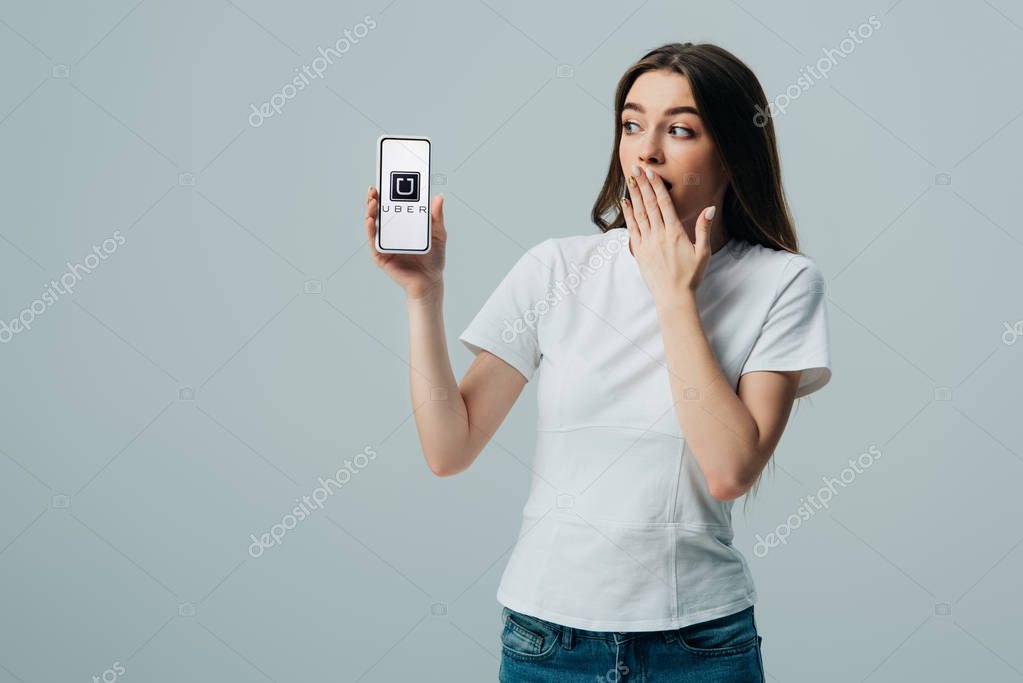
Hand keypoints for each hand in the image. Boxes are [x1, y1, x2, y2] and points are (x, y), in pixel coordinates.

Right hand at [365, 186, 446, 300]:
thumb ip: (437, 217)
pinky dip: (370, 230)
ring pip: (373, 224)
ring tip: (372, 202)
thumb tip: (438, 196)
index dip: (387, 193)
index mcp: (404, 224)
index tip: (386, 180)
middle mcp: (392, 232)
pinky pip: (373, 241)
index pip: (393, 205)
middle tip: (375, 189)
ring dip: (370, 212)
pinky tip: (370, 221)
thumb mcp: (438, 234)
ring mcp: (385, 243)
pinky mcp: (380, 256)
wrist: (430, 281)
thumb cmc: (434, 258)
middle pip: (379, 212)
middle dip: (374, 199)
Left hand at [619, 164, 715, 300]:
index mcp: (675, 233)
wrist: (673, 298)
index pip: (664, 203)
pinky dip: (627, 214)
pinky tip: (624, 203)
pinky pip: (632, 229)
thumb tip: (709, 208)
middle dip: (642, 184)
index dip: (656, 186)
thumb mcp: (703, 252)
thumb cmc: (690, 277)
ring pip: (638, 214)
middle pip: (648, 204)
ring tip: (630, 179)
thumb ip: (704, 228)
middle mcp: (658, 235)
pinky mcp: (639, 252)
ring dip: (634, 195)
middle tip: (635, 168)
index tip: (651, 172)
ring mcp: (647, 243)